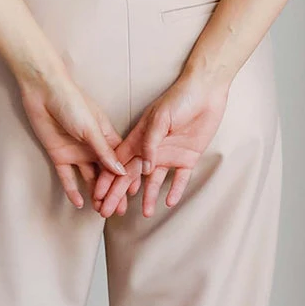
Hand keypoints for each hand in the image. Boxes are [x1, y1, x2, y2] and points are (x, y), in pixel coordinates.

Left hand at [17, 67, 130, 211]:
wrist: (42, 91)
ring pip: (88, 177)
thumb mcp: (91, 128)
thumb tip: (121, 171)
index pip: (120, 160)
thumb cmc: (71, 101)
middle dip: (112, 191)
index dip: (127, 177)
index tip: (134, 194)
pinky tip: (80, 203)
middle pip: (105, 173)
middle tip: (118, 210)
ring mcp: (76, 151)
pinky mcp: (58, 155)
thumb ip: (104, 152)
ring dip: (95, 193)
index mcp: (105, 135)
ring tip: (101, 211)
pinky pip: (67, 176)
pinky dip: (73, 190)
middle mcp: (92, 145)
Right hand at [91, 65, 232, 217]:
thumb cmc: (180, 99)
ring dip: (147, 197)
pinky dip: (175, 191)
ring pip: (154, 181)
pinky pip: (180, 178)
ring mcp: (169, 154)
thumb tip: (144, 169)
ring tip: (144, 214)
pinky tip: (168, 203)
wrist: (206, 91)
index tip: (98, 195)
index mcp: (140, 137)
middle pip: (131, 175)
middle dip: (119, 193)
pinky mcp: (188, 157)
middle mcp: (152, 149)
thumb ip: (150, 143)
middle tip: (109, 212)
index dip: (108, 179)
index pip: (119, 162)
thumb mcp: (160, 117)